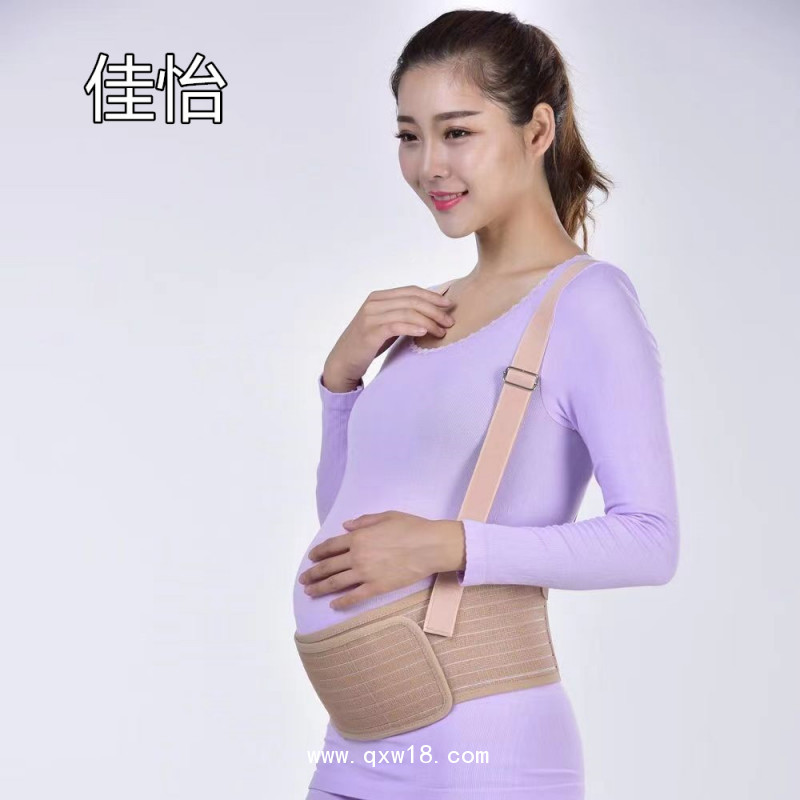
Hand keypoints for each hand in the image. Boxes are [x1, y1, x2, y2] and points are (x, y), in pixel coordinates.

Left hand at [298, 511, 464, 609]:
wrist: (430, 546)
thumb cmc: (411, 527)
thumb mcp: (386, 516)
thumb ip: (364, 521)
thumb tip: (345, 526)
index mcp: (359, 537)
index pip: (331, 546)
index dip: (318, 553)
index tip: (311, 558)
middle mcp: (358, 556)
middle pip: (329, 566)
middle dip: (313, 573)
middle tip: (303, 580)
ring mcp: (366, 573)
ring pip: (336, 583)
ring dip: (320, 588)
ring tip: (310, 593)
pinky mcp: (377, 587)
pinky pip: (354, 597)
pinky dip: (342, 602)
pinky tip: (333, 605)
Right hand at [324, 286, 454, 387]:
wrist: (343, 361)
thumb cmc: (368, 344)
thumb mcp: (386, 324)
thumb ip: (402, 315)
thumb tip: (432, 311)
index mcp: (379, 297)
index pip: (411, 291)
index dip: (432, 296)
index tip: (449, 305)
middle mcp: (374, 303)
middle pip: (412, 300)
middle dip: (435, 310)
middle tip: (449, 322)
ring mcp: (370, 317)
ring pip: (407, 312)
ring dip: (428, 321)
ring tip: (441, 331)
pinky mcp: (370, 332)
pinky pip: (396, 326)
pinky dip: (413, 327)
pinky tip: (425, 332)